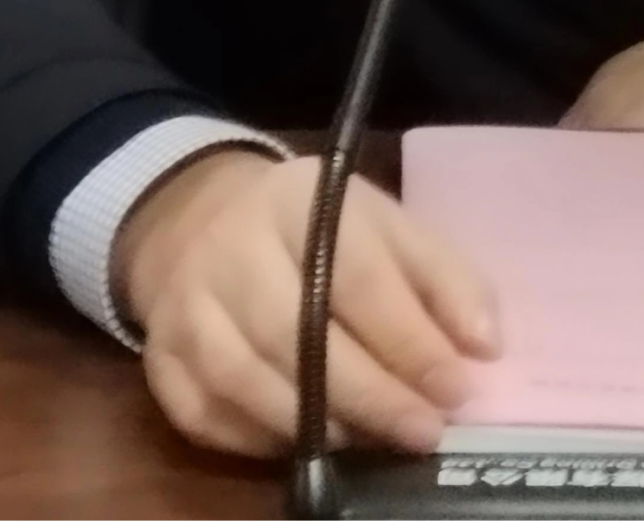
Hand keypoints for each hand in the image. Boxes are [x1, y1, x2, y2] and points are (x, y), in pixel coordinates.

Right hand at [116, 149, 499, 458]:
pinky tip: (307, 443)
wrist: (205, 220)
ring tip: (373, 440)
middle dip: (371, 394)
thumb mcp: (387, 226)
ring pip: (247, 382)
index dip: (410, 339)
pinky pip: (207, 417)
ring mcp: (185, 304)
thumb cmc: (319, 229)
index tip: (457, 388)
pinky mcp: (158, 357)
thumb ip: (442, 277)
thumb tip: (485, 345)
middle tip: (423, 431)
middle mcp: (232, 247)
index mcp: (301, 199)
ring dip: (318, 424)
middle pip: (298, 334)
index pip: (359, 276)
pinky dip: (260, 440)